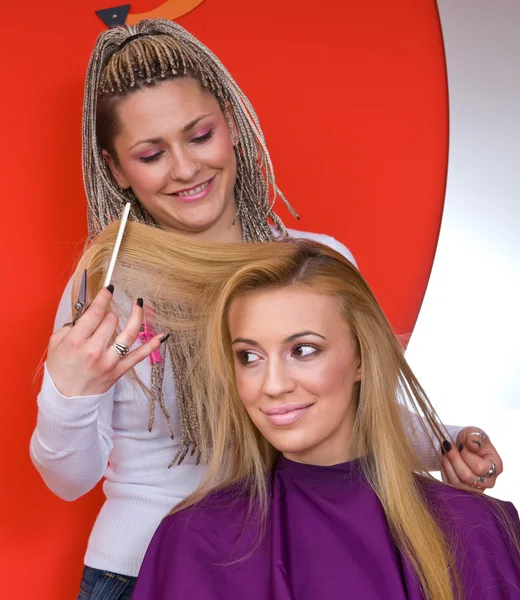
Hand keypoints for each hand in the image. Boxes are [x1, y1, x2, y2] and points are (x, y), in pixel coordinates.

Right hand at [46, 286, 164, 397]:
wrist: (65, 398)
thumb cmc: (60, 368)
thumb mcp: (56, 343)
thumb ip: (70, 325)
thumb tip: (88, 311)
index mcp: (76, 341)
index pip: (95, 312)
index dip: (104, 297)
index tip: (109, 289)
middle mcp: (94, 350)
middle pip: (111, 320)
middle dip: (108, 315)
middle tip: (102, 319)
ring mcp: (109, 361)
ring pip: (128, 333)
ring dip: (136, 316)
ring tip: (138, 304)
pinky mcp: (119, 371)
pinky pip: (139, 356)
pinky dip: (152, 345)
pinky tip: (163, 335)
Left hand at [440, 427, 502, 491]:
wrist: (461, 445)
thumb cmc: (470, 439)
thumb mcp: (474, 432)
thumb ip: (475, 437)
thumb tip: (474, 445)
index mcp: (496, 467)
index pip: (479, 467)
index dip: (466, 455)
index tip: (462, 445)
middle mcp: (489, 481)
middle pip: (467, 477)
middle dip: (454, 459)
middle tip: (449, 446)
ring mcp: (476, 488)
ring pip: (457, 483)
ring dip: (447, 464)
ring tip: (446, 452)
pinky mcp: (462, 491)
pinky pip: (449, 485)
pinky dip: (444, 471)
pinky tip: (445, 461)